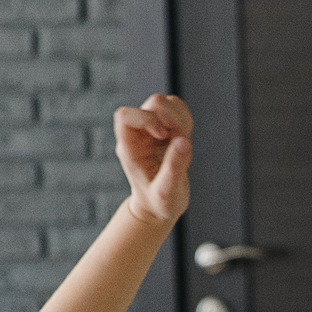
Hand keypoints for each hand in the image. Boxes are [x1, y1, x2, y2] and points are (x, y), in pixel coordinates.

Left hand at [115, 94, 194, 228]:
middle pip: (151, 105)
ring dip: (180, 119)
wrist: (159, 208)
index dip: (146, 119)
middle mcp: (139, 135)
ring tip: (183, 142)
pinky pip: (177, 110)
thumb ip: (174, 169)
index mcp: (129, 147)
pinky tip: (186, 139)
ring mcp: (152, 130)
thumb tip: (183, 142)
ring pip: (165, 103)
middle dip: (171, 119)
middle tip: (179, 140)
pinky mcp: (167, 129)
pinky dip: (186, 120)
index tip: (163, 135)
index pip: (125, 116)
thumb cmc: (158, 204)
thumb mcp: (166, 193)